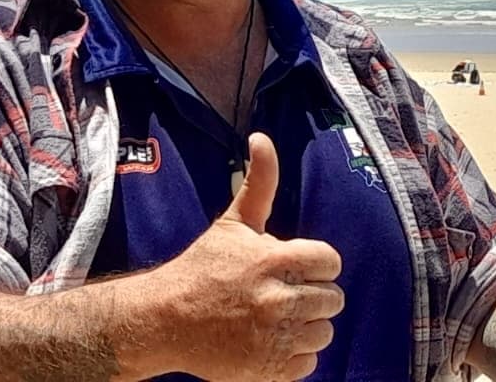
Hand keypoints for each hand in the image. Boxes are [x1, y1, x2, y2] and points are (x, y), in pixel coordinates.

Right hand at [151, 133, 344, 380]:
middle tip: (281, 295)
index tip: (293, 268)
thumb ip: (259, 182)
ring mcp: (275, 338)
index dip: (314, 264)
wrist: (163, 321)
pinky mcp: (269, 370)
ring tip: (276, 319)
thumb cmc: (202, 269)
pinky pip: (309, 363)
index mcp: (274, 260)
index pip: (330, 262)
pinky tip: (269, 342)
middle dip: (311, 295)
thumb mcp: (233, 224)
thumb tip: (262, 137)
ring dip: (305, 327)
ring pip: (324, 332)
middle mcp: (278, 299)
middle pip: (332, 299)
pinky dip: (294, 357)